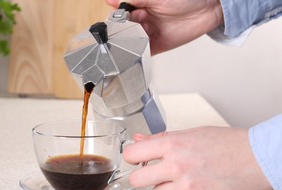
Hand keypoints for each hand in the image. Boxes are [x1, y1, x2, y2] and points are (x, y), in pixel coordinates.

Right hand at [105, 0, 223, 54]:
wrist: (208, 8)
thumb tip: (110, 0)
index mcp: (139, 5)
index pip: (121, 15)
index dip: (116, 20)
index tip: (112, 24)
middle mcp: (142, 20)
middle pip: (124, 30)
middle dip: (121, 33)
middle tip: (124, 34)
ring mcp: (149, 33)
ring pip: (131, 42)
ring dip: (128, 45)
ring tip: (130, 43)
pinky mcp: (157, 46)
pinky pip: (143, 53)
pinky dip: (137, 56)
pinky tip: (133, 55)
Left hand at [123, 127, 272, 189]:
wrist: (259, 159)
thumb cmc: (228, 144)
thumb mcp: (191, 133)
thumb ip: (161, 139)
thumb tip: (138, 139)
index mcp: (173, 145)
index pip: (131, 154)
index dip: (132, 157)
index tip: (136, 159)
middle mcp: (177, 166)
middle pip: (136, 180)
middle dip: (143, 176)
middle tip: (154, 173)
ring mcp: (187, 188)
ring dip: (167, 187)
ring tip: (187, 178)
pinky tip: (200, 187)